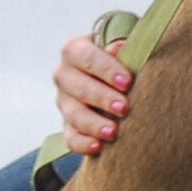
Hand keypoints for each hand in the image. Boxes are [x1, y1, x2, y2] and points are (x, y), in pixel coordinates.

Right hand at [53, 35, 130, 155]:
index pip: (86, 57)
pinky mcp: (69, 124)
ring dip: (94, 124)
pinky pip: (71, 137)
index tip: (127, 82)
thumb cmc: (125, 55)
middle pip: (79, 87)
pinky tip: (98, 147)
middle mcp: (64, 75)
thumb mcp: (124, 43)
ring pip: (74, 114)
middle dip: (102, 98)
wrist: (120, 75)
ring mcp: (64, 102)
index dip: (106, 69)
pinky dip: (82, 144)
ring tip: (114, 132)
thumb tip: (119, 47)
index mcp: (75, 50)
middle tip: (124, 108)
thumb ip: (123, 43)